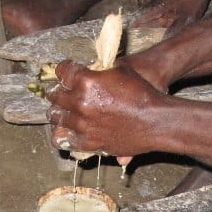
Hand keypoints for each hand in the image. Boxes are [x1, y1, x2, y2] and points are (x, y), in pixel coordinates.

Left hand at [45, 60, 165, 157]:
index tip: (64, 73)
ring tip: (61, 111)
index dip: (62, 71)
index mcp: (86, 81)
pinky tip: (67, 130)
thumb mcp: (120, 70)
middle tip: (60, 92)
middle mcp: (81, 103)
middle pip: (55, 96)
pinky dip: (64, 134)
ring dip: (58, 113)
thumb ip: (98, 70)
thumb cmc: (141, 91)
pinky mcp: (89, 142)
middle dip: (57, 92)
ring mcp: (83, 124)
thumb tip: (86, 72)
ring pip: (57, 118)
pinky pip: (66, 140)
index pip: (62, 72)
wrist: (156, 120)